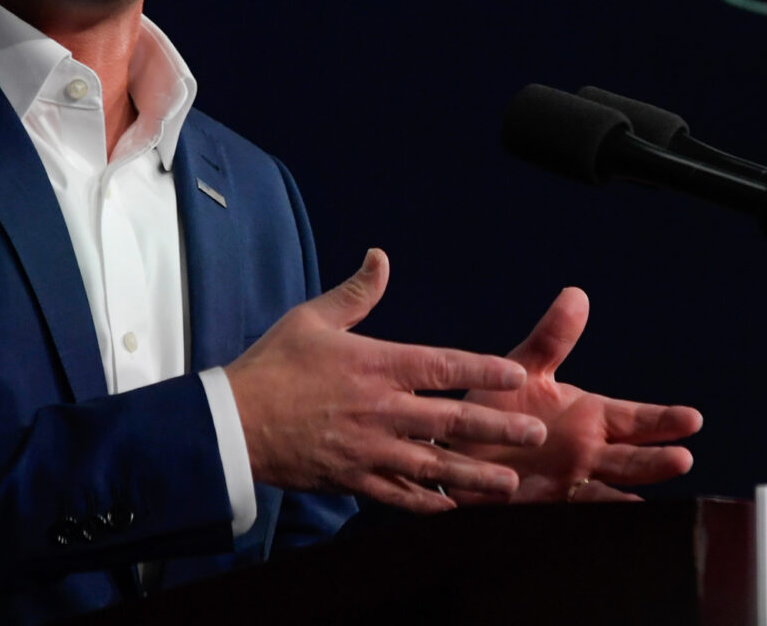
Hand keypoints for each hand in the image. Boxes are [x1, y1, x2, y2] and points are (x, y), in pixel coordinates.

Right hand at [225, 249, 549, 511]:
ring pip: (434, 466)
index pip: (441, 366)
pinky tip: (456, 510)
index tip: (517, 374)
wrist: (231, 424)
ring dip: (476, 476)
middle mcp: (379, 409)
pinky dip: (430, 505)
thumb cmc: (272, 366)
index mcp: (374, 365)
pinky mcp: (353, 480)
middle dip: (497, 427)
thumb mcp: (312, 319)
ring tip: (511, 483)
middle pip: (450, 420)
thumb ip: (356, 293)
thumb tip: (381, 257)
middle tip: (535, 432)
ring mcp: (368, 450)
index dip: (482, 370)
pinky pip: (400, 497)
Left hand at [454, 287, 702, 502]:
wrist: (456, 449)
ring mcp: (565, 482)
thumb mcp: (524, 369)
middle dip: (655, 459)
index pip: (635, 419)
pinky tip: (604, 514)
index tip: (693, 419)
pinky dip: (586, 513)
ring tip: (648, 493)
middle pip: (629, 459)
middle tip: (683, 457)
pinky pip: (566, 512)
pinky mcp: (539, 506)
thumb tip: (576, 294)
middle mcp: (585, 453)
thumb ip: (551, 338)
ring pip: (604, 489)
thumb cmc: (495, 409)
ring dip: (626, 491)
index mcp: (589, 418)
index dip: (663, 420)